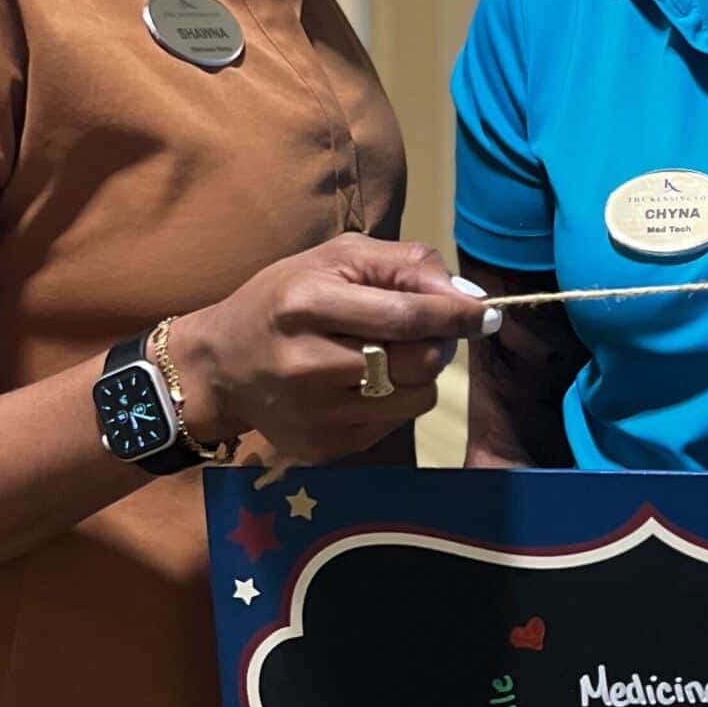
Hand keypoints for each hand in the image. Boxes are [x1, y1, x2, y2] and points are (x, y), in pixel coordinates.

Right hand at [172, 237, 486, 462]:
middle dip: (439, 343)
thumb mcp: (333, 259)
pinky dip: (393, 402)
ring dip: (420, 375)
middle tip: (426, 331)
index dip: (457, 316)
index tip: (486, 315)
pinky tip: (361, 385)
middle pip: (418, 362)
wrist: (221, 365)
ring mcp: (315, 413)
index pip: (407, 315)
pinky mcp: (322, 447)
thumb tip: (467, 298)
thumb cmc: (282, 299)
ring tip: (390, 357)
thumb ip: (403, 265)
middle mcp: (309, 363)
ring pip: (415, 400)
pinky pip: (392, 425)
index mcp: (308, 304)